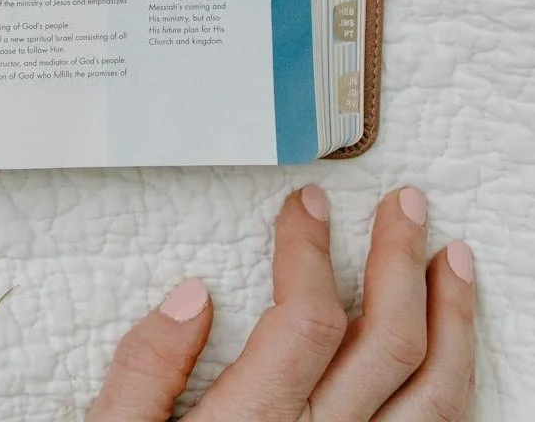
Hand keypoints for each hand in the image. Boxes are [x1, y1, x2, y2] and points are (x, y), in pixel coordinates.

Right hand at [89, 185, 474, 419]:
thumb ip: (144, 370)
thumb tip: (191, 295)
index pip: (303, 318)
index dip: (311, 250)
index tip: (305, 206)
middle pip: (384, 344)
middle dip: (399, 262)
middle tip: (404, 207)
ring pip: (435, 397)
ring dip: (452, 319)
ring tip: (452, 261)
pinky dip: (457, 386)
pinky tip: (452, 350)